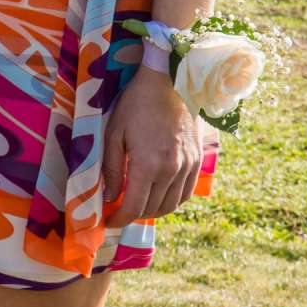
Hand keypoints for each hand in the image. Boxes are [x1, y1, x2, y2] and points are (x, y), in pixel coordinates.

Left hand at [102, 68, 205, 220]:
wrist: (169, 84)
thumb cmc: (135, 106)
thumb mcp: (114, 134)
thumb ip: (113, 168)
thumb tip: (110, 196)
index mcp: (148, 165)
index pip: (134, 206)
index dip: (120, 218)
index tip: (109, 222)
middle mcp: (171, 171)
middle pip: (153, 208)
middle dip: (133, 215)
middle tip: (118, 212)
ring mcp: (187, 167)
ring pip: (171, 204)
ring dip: (152, 211)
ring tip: (135, 205)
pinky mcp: (197, 161)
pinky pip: (185, 193)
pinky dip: (171, 201)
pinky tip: (157, 196)